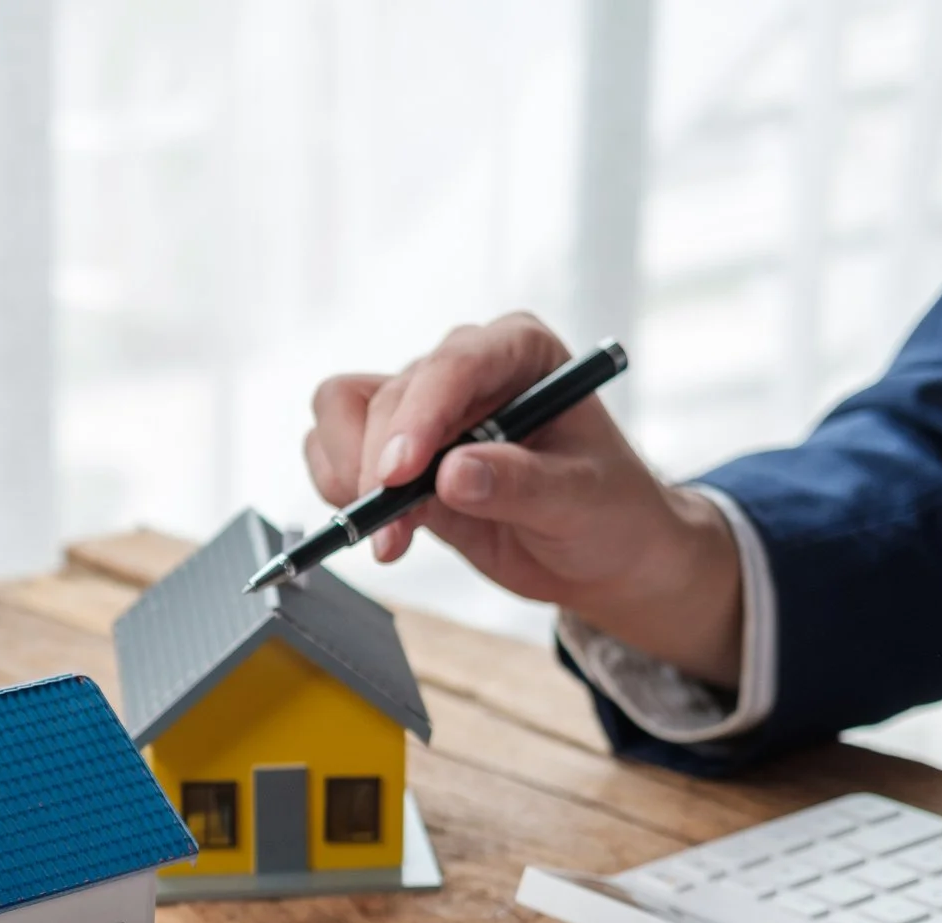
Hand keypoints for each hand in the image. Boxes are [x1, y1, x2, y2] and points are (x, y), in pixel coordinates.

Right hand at [302, 312, 745, 685]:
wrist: (597, 551)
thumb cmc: (607, 511)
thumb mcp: (580, 500)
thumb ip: (519, 484)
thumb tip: (451, 475)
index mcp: (521, 352)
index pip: (454, 363)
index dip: (419, 415)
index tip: (398, 475)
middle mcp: (464, 370)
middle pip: (387, 397)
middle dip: (377, 465)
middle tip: (391, 532)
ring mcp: (424, 409)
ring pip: (342, 412)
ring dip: (348, 477)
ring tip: (391, 536)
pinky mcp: (395, 452)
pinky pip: (334, 453)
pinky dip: (339, 494)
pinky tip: (386, 533)